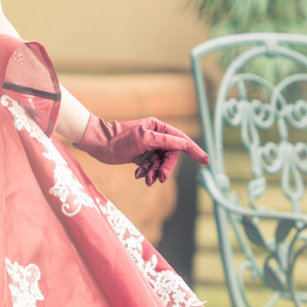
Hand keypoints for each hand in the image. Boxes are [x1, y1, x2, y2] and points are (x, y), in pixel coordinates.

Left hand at [78, 115, 209, 186]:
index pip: (181, 140)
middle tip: (159, 178)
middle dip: (166, 168)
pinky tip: (139, 176)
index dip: (195, 151)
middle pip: (170, 156)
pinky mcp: (140, 156)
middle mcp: (155, 136)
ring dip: (155, 173)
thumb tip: (184, 144)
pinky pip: (150, 167)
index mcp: (159, 127)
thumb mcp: (145, 139)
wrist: (100, 145)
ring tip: (146, 179)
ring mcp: (148, 147)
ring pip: (160, 164)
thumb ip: (166, 141)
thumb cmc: (120, 139)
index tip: (206, 161)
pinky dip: (147, 173)